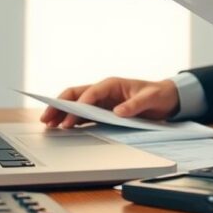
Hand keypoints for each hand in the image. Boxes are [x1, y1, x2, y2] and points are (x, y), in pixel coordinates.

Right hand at [38, 77, 179, 128]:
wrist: (166, 99)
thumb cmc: (158, 95)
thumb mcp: (151, 98)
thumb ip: (135, 105)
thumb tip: (118, 113)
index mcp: (112, 84)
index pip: (91, 92)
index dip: (81, 103)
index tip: (72, 114)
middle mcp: (103, 91)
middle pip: (75, 95)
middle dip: (59, 105)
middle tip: (47, 117)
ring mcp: (101, 102)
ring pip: (75, 105)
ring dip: (61, 113)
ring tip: (47, 123)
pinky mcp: (102, 112)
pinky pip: (83, 116)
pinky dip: (72, 120)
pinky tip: (62, 128)